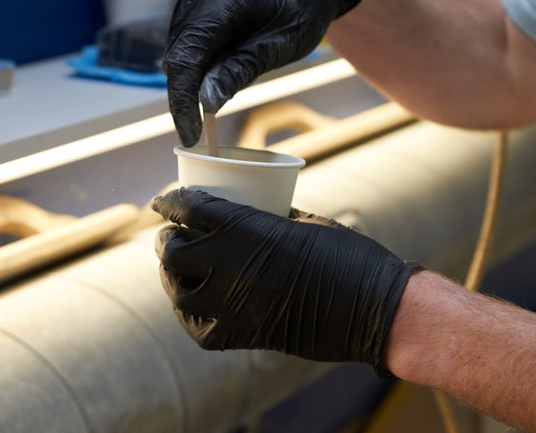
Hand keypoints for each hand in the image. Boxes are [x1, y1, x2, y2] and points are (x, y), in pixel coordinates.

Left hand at [152, 188, 419, 376]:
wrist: (373, 308)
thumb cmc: (347, 255)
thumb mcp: (303, 221)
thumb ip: (266, 216)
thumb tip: (243, 211)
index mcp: (247, 227)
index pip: (188, 207)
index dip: (168, 201)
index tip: (162, 200)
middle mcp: (230, 264)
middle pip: (172, 250)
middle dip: (166, 239)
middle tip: (172, 234)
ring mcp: (233, 303)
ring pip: (176, 289)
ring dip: (172, 274)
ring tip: (179, 266)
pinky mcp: (242, 335)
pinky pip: (196, 326)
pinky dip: (190, 311)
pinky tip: (196, 301)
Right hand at [163, 0, 361, 145]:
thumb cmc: (305, 6)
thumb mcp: (279, 45)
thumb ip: (240, 70)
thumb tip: (206, 103)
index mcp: (219, 1)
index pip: (186, 59)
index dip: (183, 102)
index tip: (191, 135)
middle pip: (178, 56)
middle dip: (185, 95)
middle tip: (200, 130)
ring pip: (180, 49)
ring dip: (191, 80)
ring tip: (213, 101)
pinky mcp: (198, 0)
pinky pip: (189, 39)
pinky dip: (199, 63)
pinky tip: (217, 75)